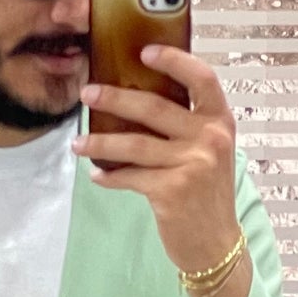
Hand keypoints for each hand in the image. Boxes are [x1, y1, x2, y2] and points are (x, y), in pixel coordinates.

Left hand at [72, 44, 243, 278]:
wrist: (216, 244)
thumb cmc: (206, 195)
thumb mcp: (210, 153)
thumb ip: (187, 127)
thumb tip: (135, 101)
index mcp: (220, 122)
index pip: (201, 78)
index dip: (173, 60)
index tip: (144, 52)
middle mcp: (209, 139)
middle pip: (154, 107)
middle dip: (114, 98)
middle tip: (87, 93)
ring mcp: (192, 165)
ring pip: (134, 144)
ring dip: (100, 142)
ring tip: (78, 143)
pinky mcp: (172, 191)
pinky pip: (129, 177)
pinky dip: (110, 177)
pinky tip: (98, 176)